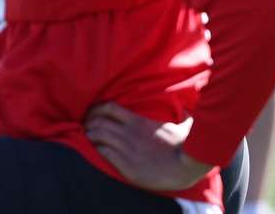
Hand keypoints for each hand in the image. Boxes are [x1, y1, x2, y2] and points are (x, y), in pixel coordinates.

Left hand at [85, 102, 211, 191]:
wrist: (185, 166)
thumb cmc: (186, 146)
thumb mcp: (183, 124)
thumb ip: (183, 115)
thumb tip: (188, 111)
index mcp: (138, 121)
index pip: (110, 108)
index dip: (97, 109)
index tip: (92, 113)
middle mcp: (129, 133)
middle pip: (99, 122)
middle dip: (89, 124)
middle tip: (85, 127)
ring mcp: (127, 149)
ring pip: (98, 136)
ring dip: (89, 137)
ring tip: (86, 139)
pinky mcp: (126, 165)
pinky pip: (103, 153)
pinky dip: (95, 150)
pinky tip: (94, 152)